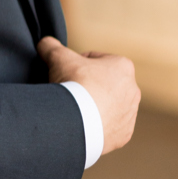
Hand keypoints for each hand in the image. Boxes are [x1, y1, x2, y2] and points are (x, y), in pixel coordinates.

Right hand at [39, 36, 139, 155]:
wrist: (76, 122)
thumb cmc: (73, 85)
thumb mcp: (59, 58)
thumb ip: (52, 46)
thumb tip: (45, 42)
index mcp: (123, 67)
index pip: (95, 61)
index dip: (76, 65)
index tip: (66, 74)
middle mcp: (132, 90)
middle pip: (104, 85)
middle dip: (89, 87)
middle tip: (70, 93)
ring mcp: (130, 114)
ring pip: (109, 108)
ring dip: (95, 108)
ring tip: (76, 111)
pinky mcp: (124, 136)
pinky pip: (110, 129)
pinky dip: (98, 127)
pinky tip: (83, 126)